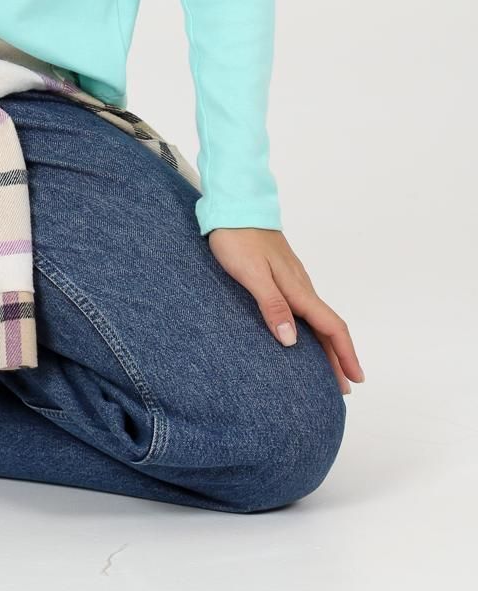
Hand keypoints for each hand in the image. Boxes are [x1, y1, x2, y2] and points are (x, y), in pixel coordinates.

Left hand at [207, 226, 363, 395]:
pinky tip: (301, 334)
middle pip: (327, 326)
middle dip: (338, 357)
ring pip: (315, 317)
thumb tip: (292, 341)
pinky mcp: (281, 273)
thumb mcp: (251, 274)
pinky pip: (304, 307)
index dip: (345, 354)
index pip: (330, 326)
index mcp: (297, 288)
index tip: (356, 379)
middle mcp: (300, 285)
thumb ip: (271, 305)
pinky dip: (310, 328)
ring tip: (326, 368)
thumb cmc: (237, 238)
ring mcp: (292, 278)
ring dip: (325, 344)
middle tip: (345, 385)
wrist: (233, 205)